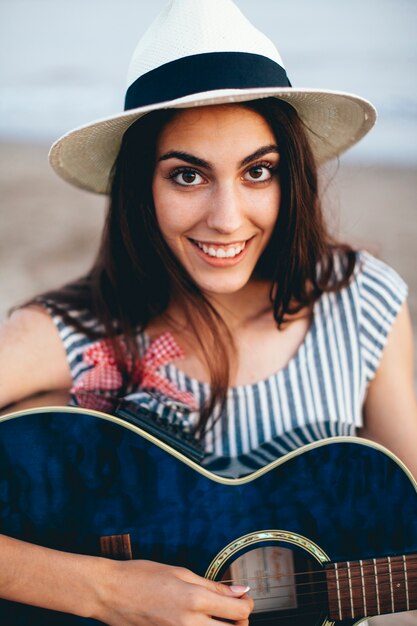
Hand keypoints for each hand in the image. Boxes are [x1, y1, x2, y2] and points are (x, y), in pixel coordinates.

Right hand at [93, 559, 253, 624]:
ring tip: (216, 618)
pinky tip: (197, 623)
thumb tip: (240, 591)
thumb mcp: (180, 572)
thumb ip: (212, 585)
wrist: (110, 593)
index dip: (247, 604)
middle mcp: (189, 624)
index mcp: (194, 599)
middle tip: (233, 612)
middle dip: (240, 622)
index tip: (241, 598)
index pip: (239, 612)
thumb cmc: (141, 576)